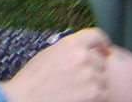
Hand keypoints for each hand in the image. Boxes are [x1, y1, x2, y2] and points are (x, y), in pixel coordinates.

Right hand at [0, 29, 114, 101]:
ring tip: (78, 90)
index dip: (103, 43)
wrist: (26, 98)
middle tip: (82, 78)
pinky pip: (105, 93)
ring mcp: (90, 75)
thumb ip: (70, 49)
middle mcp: (83, 56)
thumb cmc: (33, 79)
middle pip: (101, 60)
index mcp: (71, 43)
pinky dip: (97, 97)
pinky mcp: (95, 93)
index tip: (105, 50)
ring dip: (96, 83)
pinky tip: (81, 97)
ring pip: (104, 78)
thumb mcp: (50, 53)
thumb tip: (84, 51)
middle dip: (95, 68)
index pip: (96, 35)